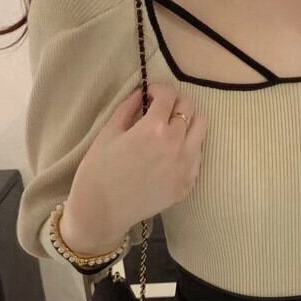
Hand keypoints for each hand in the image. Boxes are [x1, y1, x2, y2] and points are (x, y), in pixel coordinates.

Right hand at [64, 83, 207, 250]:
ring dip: (187, 124)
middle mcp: (177, 145)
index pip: (169, 95)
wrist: (103, 211)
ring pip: (201, 131)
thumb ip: (128, 108)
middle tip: (161, 110)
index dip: (158, 90)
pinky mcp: (188, 183)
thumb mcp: (109, 132)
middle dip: (175, 104)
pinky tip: (169, 154)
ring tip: (169, 131)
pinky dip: (187, 148)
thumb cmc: (99, 170)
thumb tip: (142, 93)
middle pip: (190, 109)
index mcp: (154, 129)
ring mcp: (186, 166)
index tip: (150, 95)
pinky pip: (197, 156)